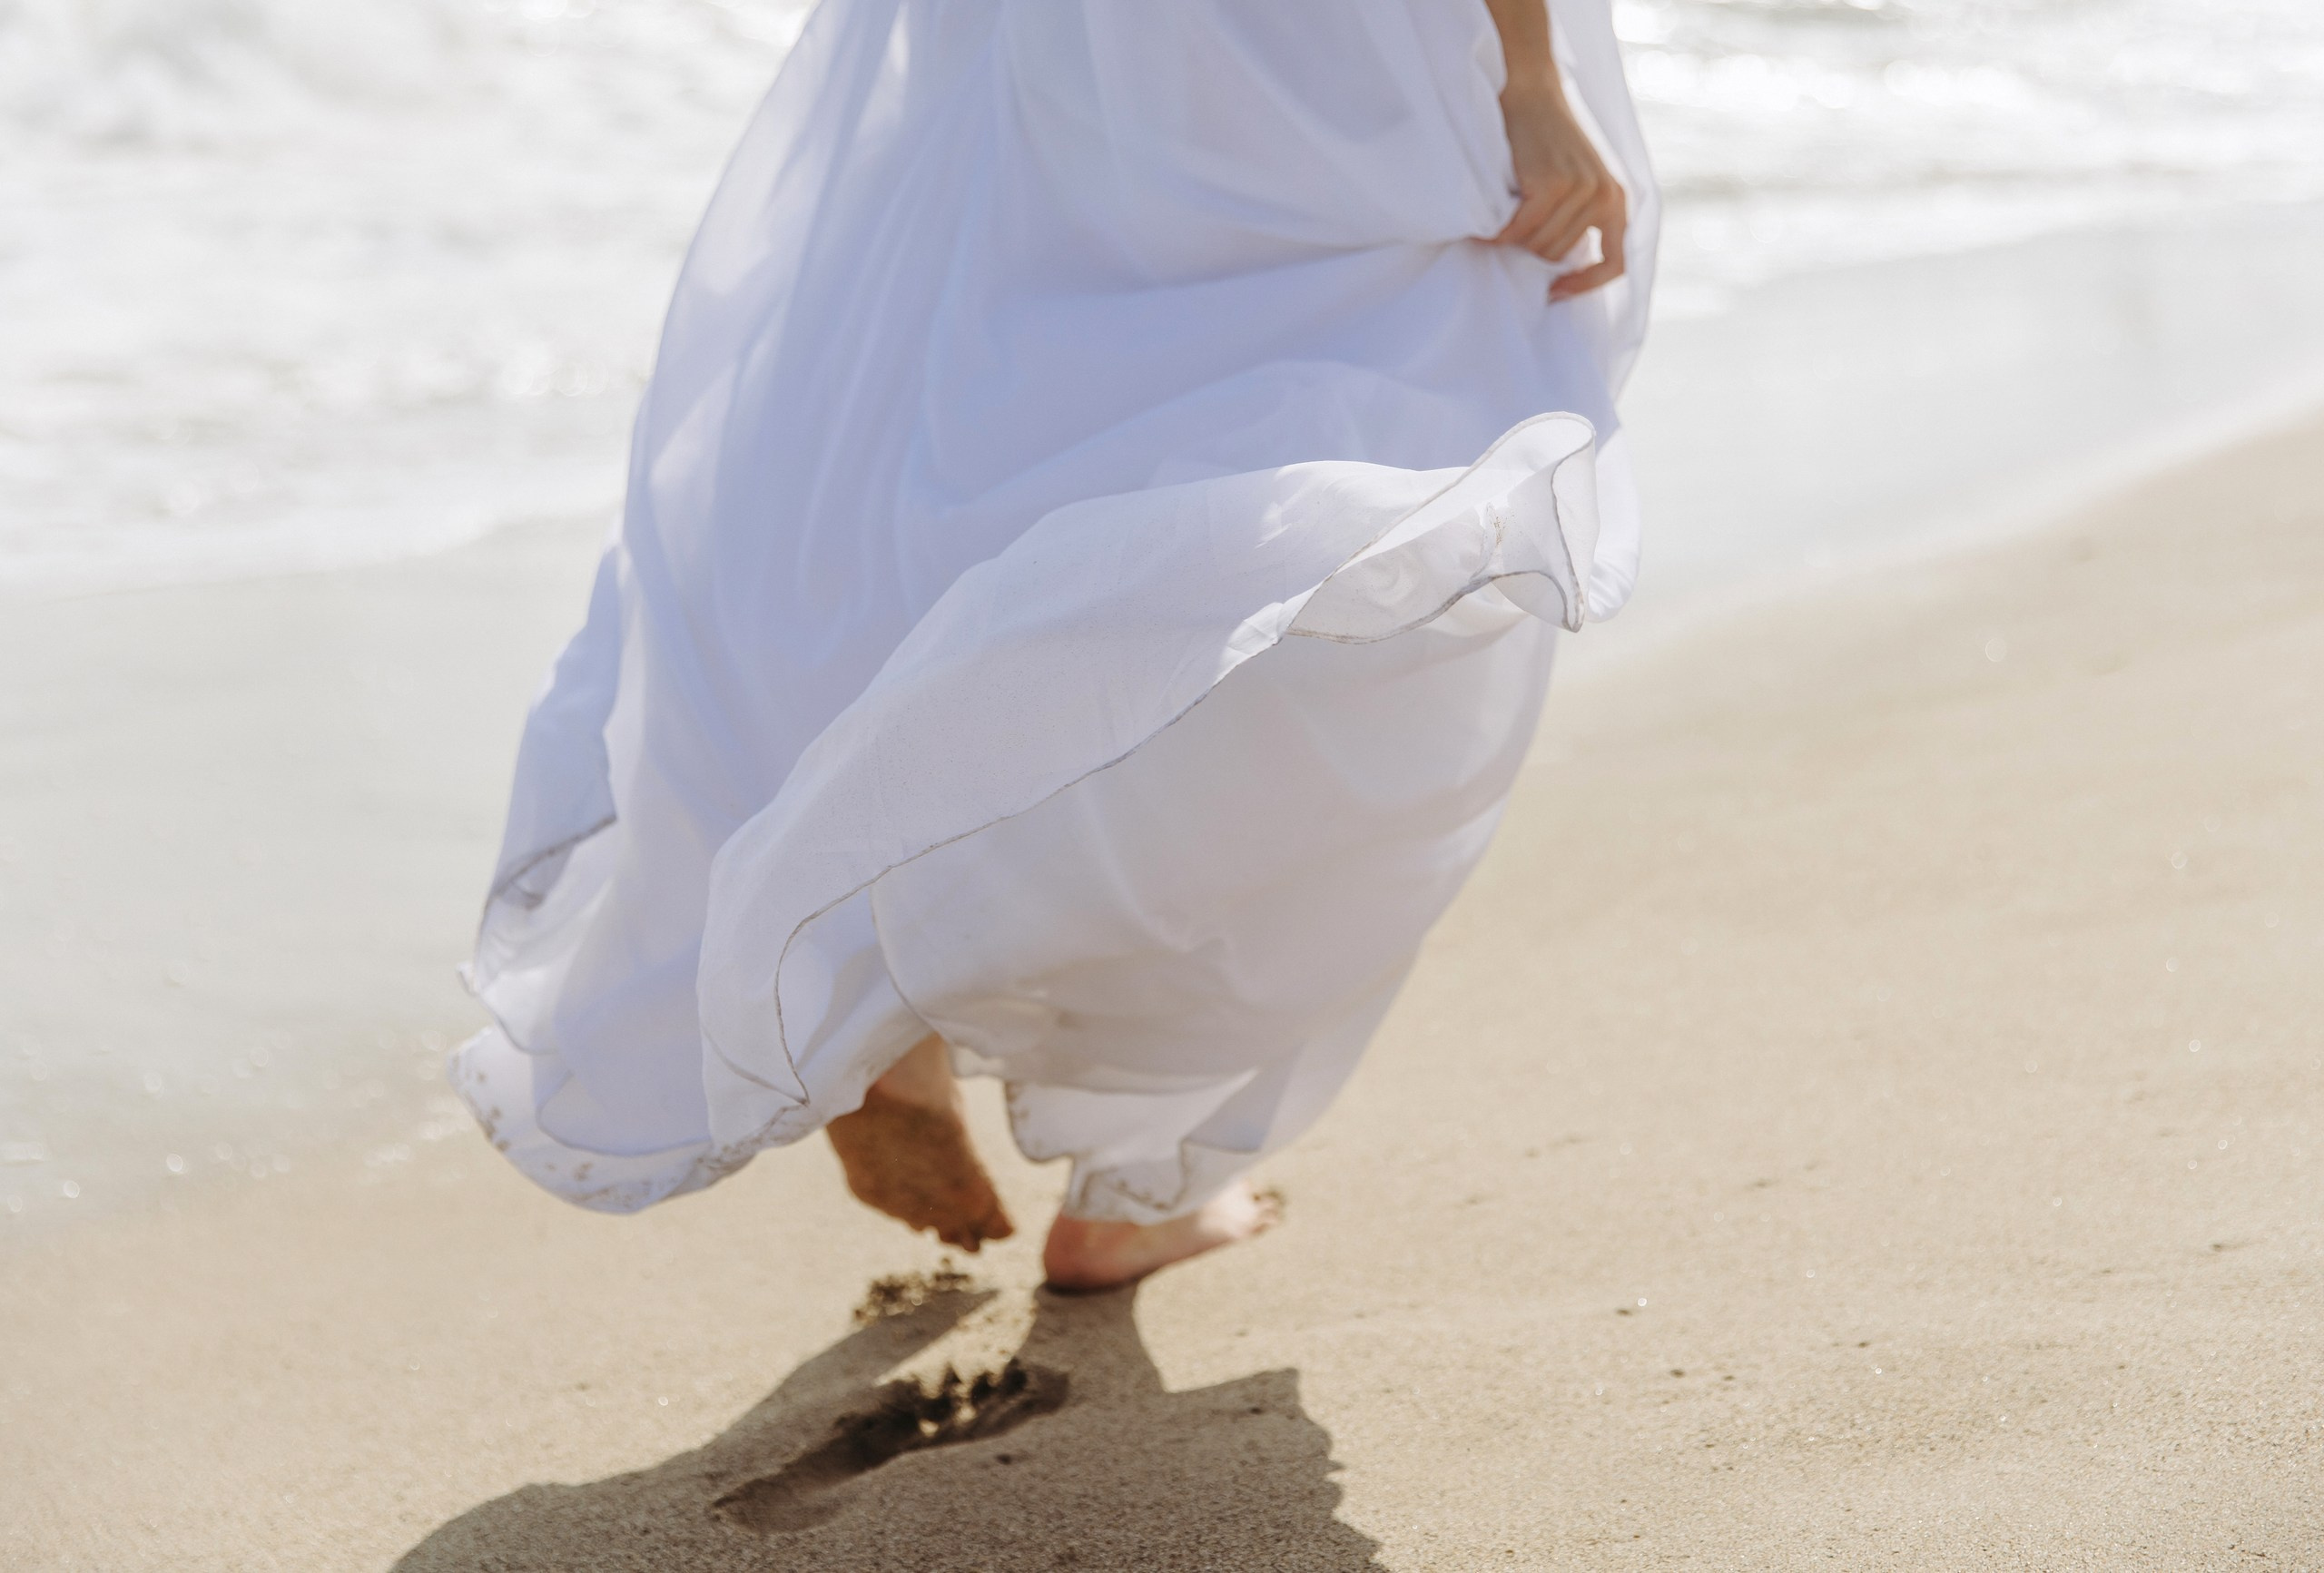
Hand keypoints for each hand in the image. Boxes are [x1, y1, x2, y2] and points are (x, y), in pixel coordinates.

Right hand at [1493, 82, 1626, 301]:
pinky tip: (1485, 228)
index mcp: (1617, 200)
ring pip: (1538, 246)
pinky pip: (1518, 231)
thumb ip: (1580, 215)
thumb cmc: (1545, 137)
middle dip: (1529, 250)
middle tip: (1508, 234)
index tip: (1555, 291)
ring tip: (1497, 223)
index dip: (1584, 286)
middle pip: (1560, 256)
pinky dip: (1496, 234)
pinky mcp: (1552, 185)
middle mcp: (1606, 197)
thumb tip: (1559, 268)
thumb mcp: (1578, 178)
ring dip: (1511, 241)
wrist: (1531, 89)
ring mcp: (1581, 190)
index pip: (1615, 264)